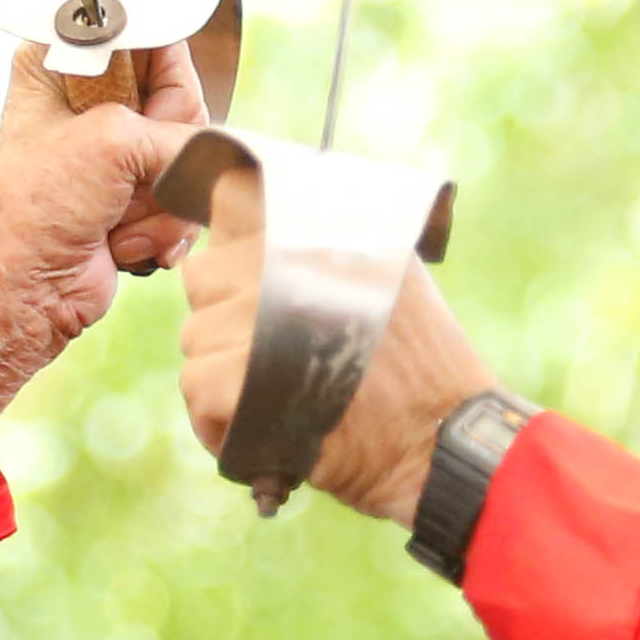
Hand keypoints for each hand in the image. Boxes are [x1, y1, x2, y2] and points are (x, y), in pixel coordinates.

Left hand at [0, 41, 207, 422]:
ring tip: (115, 220)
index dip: (164, 73)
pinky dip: (164, 229)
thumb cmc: (31, 212)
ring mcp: (114, 156)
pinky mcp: (132, 200)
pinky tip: (124, 243)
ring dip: (160, 201)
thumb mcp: (109, 143)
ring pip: (187, 157)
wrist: (20, 295)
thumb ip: (178, 129)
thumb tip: (221, 147)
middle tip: (129, 177)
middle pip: (179, 102)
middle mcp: (90, 104)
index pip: (146, 35)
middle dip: (163, 153)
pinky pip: (184, 200)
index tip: (155, 109)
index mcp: (63, 64)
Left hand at [164, 173, 501, 524]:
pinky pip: (197, 385)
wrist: (442, 440)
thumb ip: (333, 246)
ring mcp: (255, 317)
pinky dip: (218, 418)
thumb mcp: (394, 275)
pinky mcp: (236, 377)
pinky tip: (260, 430)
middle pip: (204, 276)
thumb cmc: (423, 367)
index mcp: (318, 230)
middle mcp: (281, 261)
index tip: (247, 274)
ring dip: (222, 373)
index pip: (231, 199)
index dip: (230, 236)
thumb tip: (277, 228)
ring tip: (272, 398)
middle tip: (271, 356)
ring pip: (197, 337)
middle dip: (224, 318)